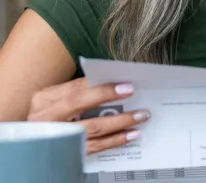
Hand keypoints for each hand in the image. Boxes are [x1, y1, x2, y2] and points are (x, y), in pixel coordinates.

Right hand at [27, 77, 149, 154]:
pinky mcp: (66, 154)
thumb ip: (80, 91)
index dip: (102, 86)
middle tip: (133, 94)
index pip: (76, 87)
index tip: (126, 85)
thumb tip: (114, 83)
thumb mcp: (57, 101)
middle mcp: (46, 117)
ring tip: (140, 116)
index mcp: (45, 99)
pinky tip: (130, 135)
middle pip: (80, 105)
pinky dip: (115, 141)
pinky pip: (94, 147)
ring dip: (120, 122)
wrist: (33, 146)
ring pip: (91, 128)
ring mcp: (56, 137)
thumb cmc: (52, 116)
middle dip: (109, 98)